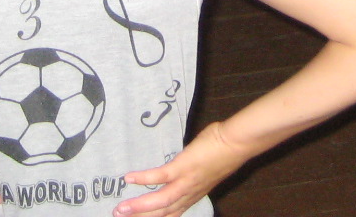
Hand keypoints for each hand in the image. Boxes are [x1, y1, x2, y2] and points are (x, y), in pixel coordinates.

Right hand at [116, 123, 249, 216]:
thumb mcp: (203, 172)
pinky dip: (144, 179)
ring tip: (119, 210)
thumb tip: (176, 168)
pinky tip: (129, 178)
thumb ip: (188, 175)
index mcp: (192, 196)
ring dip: (138, 207)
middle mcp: (188, 194)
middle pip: (161, 213)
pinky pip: (160, 176)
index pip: (170, 214)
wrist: (236, 144)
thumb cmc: (221, 152)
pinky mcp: (183, 168)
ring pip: (159, 202)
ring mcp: (185, 182)